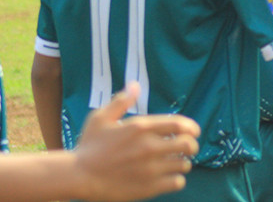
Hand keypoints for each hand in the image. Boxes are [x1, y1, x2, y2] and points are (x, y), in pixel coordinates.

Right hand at [74, 82, 200, 200]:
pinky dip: (176, 179)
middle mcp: (149, 147)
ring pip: (184, 165)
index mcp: (141, 128)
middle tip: (187, 148)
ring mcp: (150, 169)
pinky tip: (168, 177)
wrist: (78, 176)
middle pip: (188, 145)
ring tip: (175, 162)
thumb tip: (135, 85)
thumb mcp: (101, 117)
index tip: (194, 131)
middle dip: (191, 145)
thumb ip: (121, 100)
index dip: (191, 127)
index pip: (179, 125)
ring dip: (182, 163)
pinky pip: (177, 183)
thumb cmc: (89, 145)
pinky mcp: (148, 188)